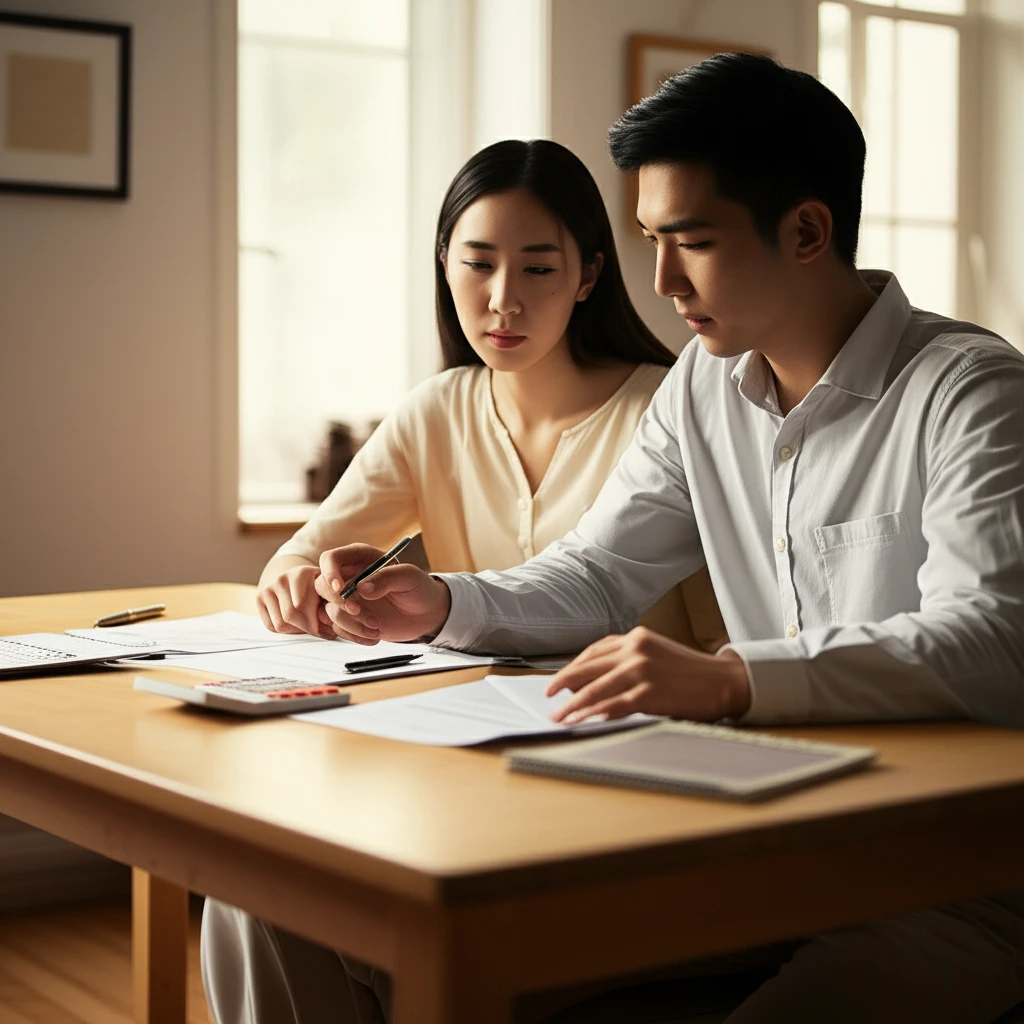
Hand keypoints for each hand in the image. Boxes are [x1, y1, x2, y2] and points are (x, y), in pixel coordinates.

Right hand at [256, 564, 331, 637]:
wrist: (299, 578)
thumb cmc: (320, 589)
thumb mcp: (328, 591)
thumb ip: (332, 605)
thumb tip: (333, 629)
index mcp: (301, 573)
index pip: (301, 605)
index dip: (316, 622)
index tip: (329, 630)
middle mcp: (281, 578)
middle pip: (290, 615)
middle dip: (307, 628)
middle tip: (320, 632)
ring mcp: (268, 587)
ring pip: (281, 624)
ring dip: (297, 631)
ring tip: (309, 626)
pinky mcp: (259, 597)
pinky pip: (271, 626)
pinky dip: (285, 631)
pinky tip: (296, 624)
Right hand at [313, 543, 451, 644]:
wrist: (426, 614)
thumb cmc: (419, 588)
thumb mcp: (409, 577)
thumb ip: (386, 578)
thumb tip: (362, 588)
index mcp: (360, 558)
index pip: (331, 559)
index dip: (329, 572)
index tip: (339, 588)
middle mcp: (349, 577)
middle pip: (321, 586)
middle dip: (338, 602)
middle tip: (359, 611)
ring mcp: (347, 600)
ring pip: (328, 611)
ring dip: (349, 623)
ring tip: (376, 626)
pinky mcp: (350, 620)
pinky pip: (338, 629)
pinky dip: (354, 635)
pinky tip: (374, 636)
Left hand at [546, 627, 750, 723]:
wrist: (724, 681)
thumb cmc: (690, 672)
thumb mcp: (656, 654)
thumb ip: (627, 660)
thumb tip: (593, 681)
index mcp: (636, 637)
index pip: (593, 652)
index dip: (572, 668)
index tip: (558, 680)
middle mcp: (636, 649)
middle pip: (587, 668)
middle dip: (563, 684)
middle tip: (548, 697)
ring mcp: (642, 670)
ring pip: (595, 689)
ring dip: (573, 705)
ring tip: (560, 716)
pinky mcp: (649, 693)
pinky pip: (613, 705)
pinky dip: (594, 714)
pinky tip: (582, 721)